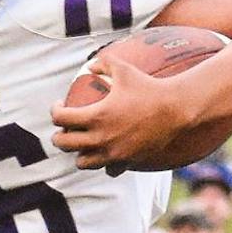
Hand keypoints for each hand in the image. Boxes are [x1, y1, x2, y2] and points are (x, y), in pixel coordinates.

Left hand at [51, 53, 189, 169]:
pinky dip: (104, 163)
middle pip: (64, 144)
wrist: (176, 109)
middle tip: (63, 129)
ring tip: (81, 144)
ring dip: (78, 153)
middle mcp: (101, 138)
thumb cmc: (149, 87)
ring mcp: (113, 153)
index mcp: (96, 116)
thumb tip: (89, 66)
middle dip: (59, 136)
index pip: (61, 118)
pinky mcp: (127, 162)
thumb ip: (103, 63)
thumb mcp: (124, 69)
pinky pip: (108, 169)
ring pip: (82, 162)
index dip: (54, 111)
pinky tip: (106, 154)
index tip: (59, 106)